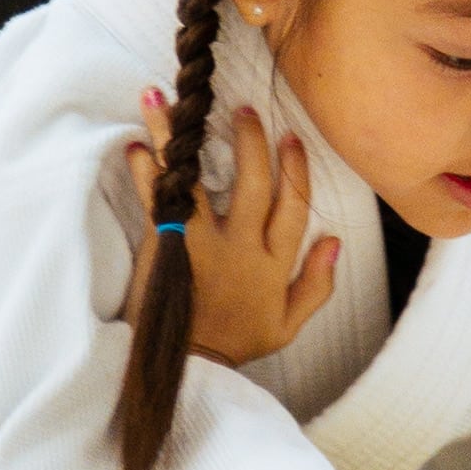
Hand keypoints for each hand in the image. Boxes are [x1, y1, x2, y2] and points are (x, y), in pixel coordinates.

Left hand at [136, 100, 343, 369]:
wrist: (188, 367)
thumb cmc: (236, 343)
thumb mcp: (287, 324)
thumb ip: (316, 284)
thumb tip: (334, 241)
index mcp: (273, 263)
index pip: (294, 206)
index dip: (295, 169)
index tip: (291, 136)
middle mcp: (241, 247)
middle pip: (252, 183)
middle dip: (249, 141)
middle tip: (241, 109)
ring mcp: (202, 244)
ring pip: (197, 181)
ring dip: (180, 139)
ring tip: (167, 101)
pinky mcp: (166, 246)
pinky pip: (157, 200)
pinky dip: (145, 173)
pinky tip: (136, 146)